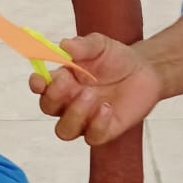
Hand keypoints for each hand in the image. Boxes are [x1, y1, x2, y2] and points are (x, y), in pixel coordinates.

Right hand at [30, 33, 163, 144]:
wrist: (146, 71)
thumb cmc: (117, 58)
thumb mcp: (100, 45)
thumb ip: (82, 45)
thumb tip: (64, 45)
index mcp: (62, 80)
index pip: (40, 86)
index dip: (36, 84)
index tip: (39, 79)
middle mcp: (69, 101)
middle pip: (47, 108)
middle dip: (53, 97)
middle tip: (69, 82)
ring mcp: (85, 118)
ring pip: (64, 130)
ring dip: (73, 114)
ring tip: (92, 96)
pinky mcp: (103, 131)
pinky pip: (92, 137)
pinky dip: (97, 124)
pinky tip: (107, 108)